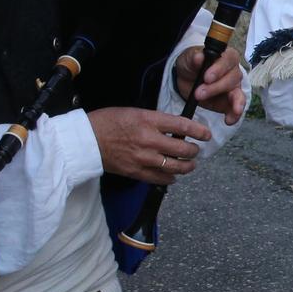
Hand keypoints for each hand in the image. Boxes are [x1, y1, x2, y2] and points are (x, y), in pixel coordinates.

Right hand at [89, 107, 213, 183]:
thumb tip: (175, 128)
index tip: (206, 134)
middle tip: (195, 150)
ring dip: (187, 166)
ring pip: (176, 166)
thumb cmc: (108, 122)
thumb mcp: (134, 112)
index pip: (181, 125)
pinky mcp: (136, 172)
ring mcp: (143, 158)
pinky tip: (174, 176)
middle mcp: (148, 139)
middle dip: (194, 150)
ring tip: (190, 164)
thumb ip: (156, 121)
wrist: (86, 140)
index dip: (198, 131)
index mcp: (148, 120)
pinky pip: (161, 179)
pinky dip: (170, 178)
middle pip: (183, 148)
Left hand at [172, 45, 245, 123]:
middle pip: (233, 79)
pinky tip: (229, 121)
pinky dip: (235, 115)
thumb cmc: (192, 64)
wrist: (187, 78)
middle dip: (216, 88)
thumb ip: (194, 58)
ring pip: (239, 94)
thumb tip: (199, 57)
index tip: (206, 77)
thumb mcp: (189, 58)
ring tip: (233, 111)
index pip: (229, 60)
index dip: (219, 69)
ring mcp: (234, 88)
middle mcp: (233, 72)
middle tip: (198, 93)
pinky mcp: (230, 102)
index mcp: (226, 57)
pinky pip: (236, 109)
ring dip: (234, 103)